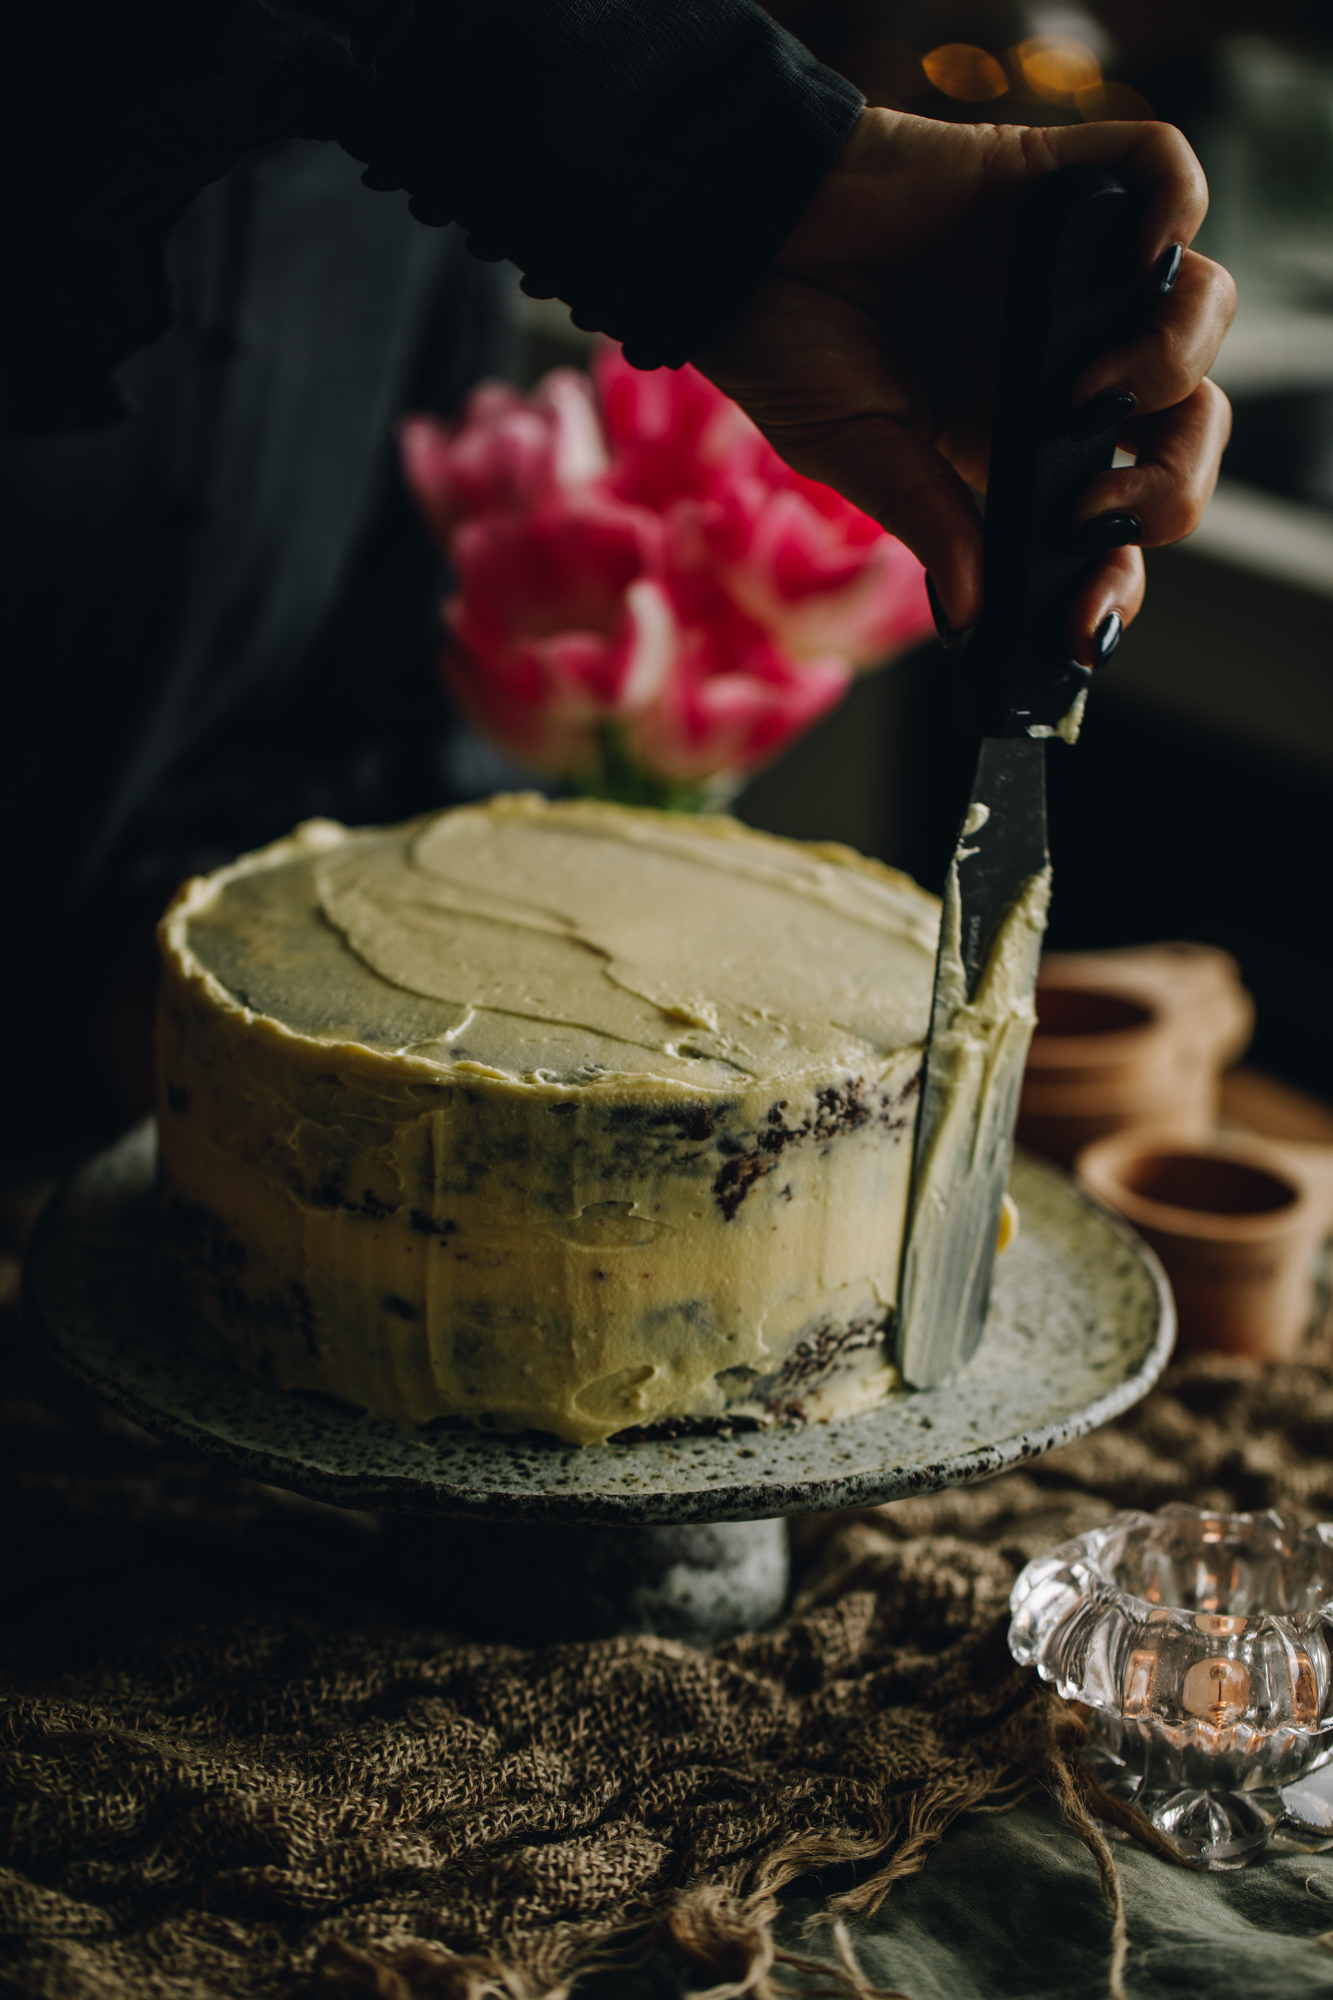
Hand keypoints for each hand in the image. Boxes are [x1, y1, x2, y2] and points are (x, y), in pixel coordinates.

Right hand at [695, 109, 1234, 661]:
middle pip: (1189, 420)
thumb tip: (976, 612)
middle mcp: (1068, 358)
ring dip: (1175, 360)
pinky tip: (1141, 260)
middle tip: (1095, 506)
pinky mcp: (1057, 180)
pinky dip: (1175, 210)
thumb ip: (928, 520)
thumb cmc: (788, 348)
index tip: (1081, 619)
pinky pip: (1163, 171)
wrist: (736, 238)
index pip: (1117, 513)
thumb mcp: (858, 457)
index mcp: (1024, 440)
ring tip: (1094, 388)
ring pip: (1199, 304)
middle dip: (1171, 483)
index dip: (1120, 572)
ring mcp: (1071, 269)